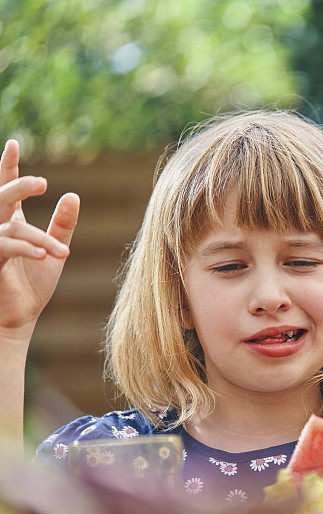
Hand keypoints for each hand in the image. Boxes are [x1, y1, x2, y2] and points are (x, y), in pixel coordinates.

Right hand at [0, 140, 79, 334]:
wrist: (18, 319)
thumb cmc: (31, 285)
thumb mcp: (54, 249)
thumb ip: (63, 224)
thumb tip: (73, 195)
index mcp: (10, 223)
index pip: (6, 188)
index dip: (7, 166)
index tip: (13, 142)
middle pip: (1, 197)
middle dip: (19, 187)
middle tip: (43, 182)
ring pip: (11, 228)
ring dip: (40, 238)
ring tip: (62, 252)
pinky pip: (5, 248)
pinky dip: (26, 248)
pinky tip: (47, 253)